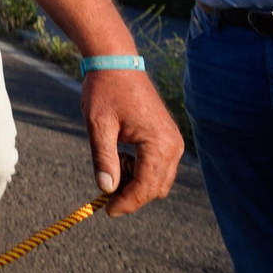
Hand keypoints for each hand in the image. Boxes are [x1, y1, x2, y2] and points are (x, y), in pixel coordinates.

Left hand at [81, 69, 183, 214]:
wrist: (116, 63)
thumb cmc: (105, 90)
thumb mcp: (98, 124)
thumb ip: (103, 158)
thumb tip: (106, 189)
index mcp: (159, 142)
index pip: (146, 186)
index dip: (127, 202)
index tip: (106, 210)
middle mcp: (173, 144)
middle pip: (156, 188)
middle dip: (132, 195)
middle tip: (105, 191)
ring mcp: (174, 141)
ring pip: (159, 180)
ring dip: (137, 183)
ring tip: (113, 164)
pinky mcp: (168, 137)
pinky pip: (160, 166)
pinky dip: (142, 171)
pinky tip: (123, 156)